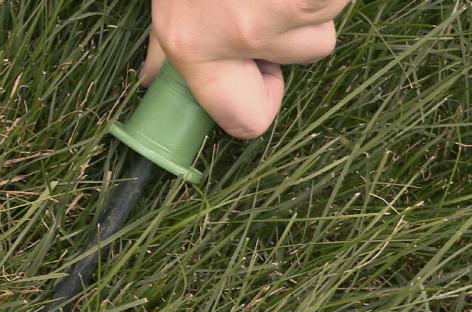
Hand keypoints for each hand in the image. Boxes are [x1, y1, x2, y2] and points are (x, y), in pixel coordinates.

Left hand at [140, 0, 348, 138]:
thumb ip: (165, 42)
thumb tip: (153, 79)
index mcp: (196, 42)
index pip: (246, 121)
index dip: (259, 103)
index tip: (252, 77)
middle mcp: (243, 33)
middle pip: (300, 61)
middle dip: (288, 41)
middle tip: (261, 8)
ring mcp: (290, 9)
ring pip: (319, 25)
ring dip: (304, 7)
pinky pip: (336, 2)